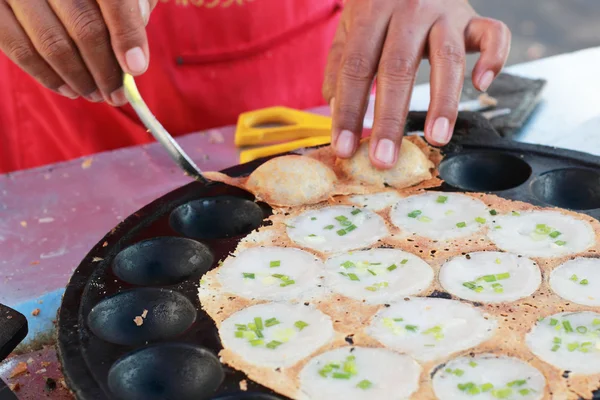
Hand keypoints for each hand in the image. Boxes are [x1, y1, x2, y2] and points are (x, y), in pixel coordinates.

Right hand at [0, 0, 157, 105]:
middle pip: (85, 27)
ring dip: (80, 79)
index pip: (114, 0)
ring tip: (96, 94)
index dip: (127, 35)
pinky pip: (19, 49)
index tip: (136, 69)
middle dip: (107, 70)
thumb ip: (136, 0)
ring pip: (53, 44)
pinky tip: (69, 89)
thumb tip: (138, 27)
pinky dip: (48, 76)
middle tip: (118, 94)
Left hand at [323, 0, 510, 168]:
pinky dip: (495, 58)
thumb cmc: (379, 2)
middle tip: (384, 158)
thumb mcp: (352, 24)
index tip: (344, 147)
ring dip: (443, 102)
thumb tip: (334, 107)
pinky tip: (482, 86)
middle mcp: (409, 10)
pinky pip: (494, 35)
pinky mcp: (474, 17)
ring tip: (437, 138)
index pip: (356, 68)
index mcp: (372, 12)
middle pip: (398, 68)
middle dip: (389, 119)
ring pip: (447, 59)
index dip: (349, 110)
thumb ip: (340, 63)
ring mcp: (445, 12)